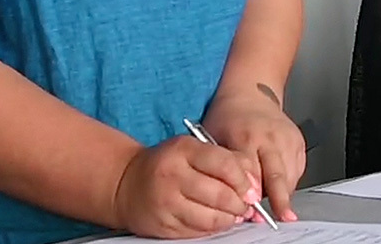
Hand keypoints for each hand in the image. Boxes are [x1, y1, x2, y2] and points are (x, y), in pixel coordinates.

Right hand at [113, 135, 258, 238]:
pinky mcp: (164, 225)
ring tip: (233, 214)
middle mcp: (173, 175)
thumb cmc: (167, 164)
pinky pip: (198, 232)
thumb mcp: (193, 149)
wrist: (127, 183)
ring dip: (229, 219)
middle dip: (240, 204)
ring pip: (211, 218)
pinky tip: (215, 220)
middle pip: (221, 195)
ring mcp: (167, 202)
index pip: (225, 165)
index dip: (244, 181)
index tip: (251, 190)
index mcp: (183, 150)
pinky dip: (212, 228)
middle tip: (246, 205)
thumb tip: (253, 183)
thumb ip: (226, 159)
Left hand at [203, 90, 306, 223]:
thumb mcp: (214, 139)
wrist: (250, 94)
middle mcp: (270, 136)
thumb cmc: (229, 118)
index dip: (250, 192)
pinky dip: (289, 183)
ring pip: (290, 175)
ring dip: (282, 194)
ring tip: (273, 204)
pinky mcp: (299, 142)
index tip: (251, 209)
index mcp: (245, 135)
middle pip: (277, 174)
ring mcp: (287, 138)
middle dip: (278, 198)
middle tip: (279, 217)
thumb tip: (232, 198)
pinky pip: (298, 171)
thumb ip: (223, 168)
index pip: (250, 170)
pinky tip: (278, 186)